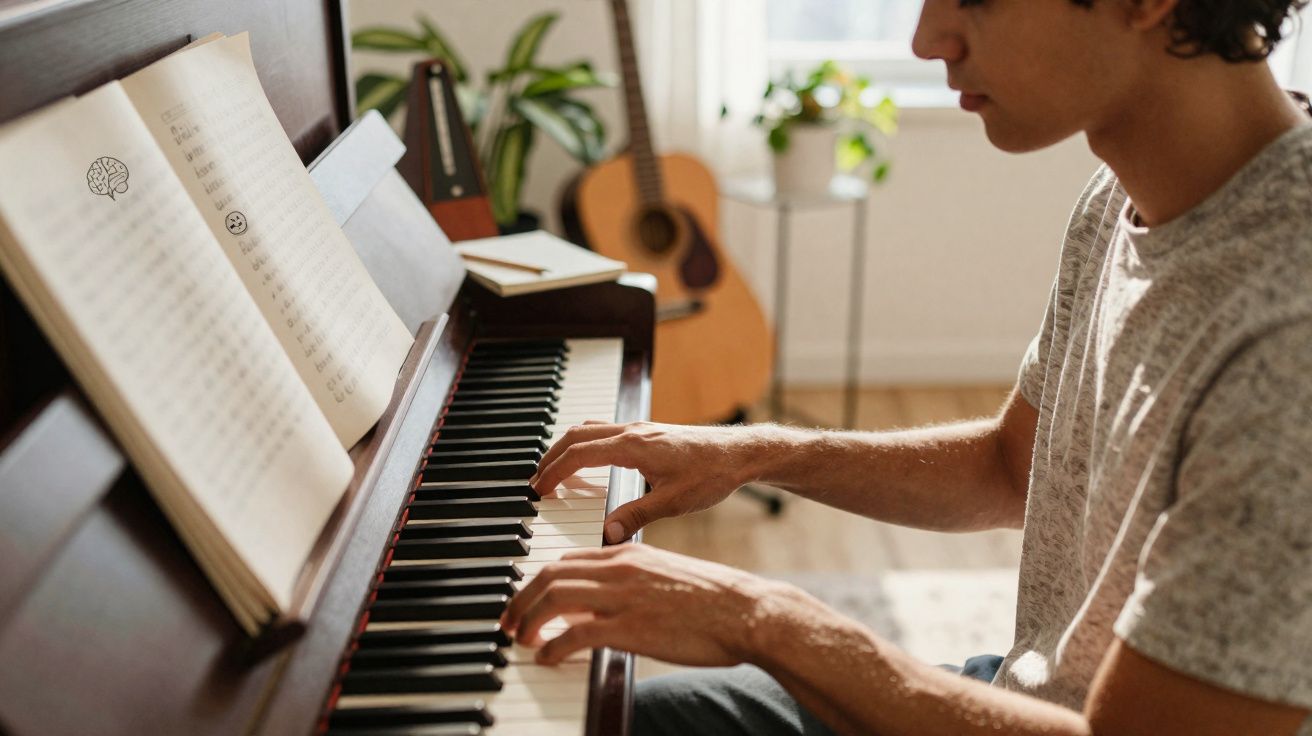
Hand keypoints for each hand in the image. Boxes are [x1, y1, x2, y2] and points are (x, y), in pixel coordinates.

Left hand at [499, 544, 789, 666]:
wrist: (747, 611)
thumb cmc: (713, 600)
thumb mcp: (664, 577)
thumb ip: (630, 582)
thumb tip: (599, 605)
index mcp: (628, 552)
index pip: (566, 557)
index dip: (538, 579)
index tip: (525, 598)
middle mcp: (619, 568)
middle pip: (550, 573)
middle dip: (520, 597)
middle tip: (509, 620)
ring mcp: (623, 596)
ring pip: (554, 596)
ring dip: (527, 618)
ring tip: (520, 638)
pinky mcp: (630, 627)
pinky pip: (574, 633)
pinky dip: (552, 646)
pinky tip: (546, 657)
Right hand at [531, 421, 764, 542]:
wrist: (741, 453)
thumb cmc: (712, 474)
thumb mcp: (673, 502)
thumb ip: (636, 516)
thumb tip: (604, 533)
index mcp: (633, 446)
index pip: (579, 454)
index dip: (554, 472)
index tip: (538, 489)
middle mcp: (633, 431)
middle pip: (576, 436)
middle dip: (551, 457)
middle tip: (537, 482)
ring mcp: (640, 429)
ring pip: (590, 430)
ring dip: (568, 448)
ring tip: (555, 473)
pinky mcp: (649, 433)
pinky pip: (606, 432)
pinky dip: (587, 445)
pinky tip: (590, 463)